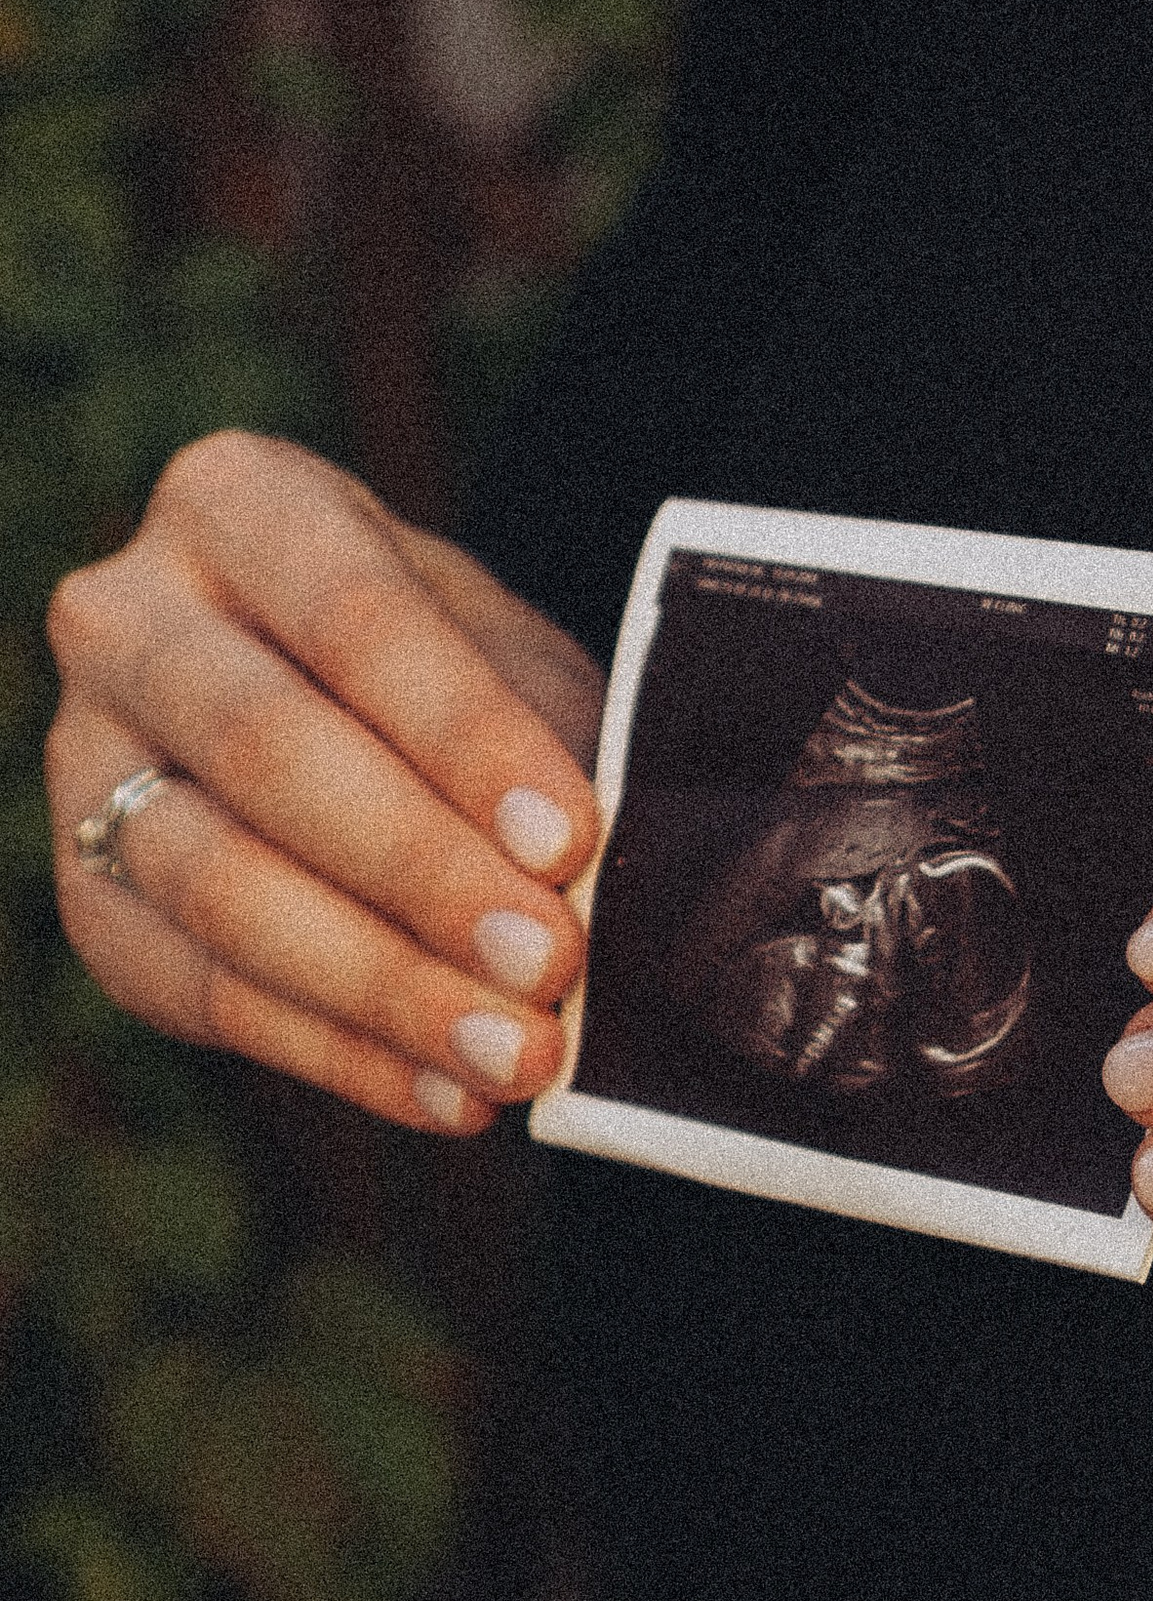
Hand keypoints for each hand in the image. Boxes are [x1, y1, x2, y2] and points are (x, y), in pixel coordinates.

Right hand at [46, 430, 603, 1135]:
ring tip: (516, 1055)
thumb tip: (621, 881)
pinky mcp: (88, 900)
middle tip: (551, 963)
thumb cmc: (445, 672)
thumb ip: (547, 741)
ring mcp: (84, 761)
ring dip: (382, 987)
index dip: (464, 734)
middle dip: (422, 872)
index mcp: (242, 504)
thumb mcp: (505, 656)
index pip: (355, 617)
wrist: (339, 712)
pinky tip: (450, 1095)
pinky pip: (203, 993)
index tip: (570, 837)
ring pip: (216, 883)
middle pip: (266, 751)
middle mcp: (128, 617)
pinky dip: (341, 1057)